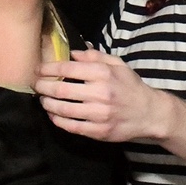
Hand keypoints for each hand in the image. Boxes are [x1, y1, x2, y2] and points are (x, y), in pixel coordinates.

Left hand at [34, 50, 171, 142]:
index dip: (47, 69)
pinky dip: (58, 120)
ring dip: (47, 104)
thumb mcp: (117, 65)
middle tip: (35, 85)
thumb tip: (72, 52)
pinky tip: (53, 115)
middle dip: (42, 87)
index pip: (67, 69)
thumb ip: (94, 56)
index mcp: (103, 73)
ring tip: (42, 100)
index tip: (37, 69)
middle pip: (60, 90)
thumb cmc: (130, 86)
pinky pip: (71, 126)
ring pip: (62, 109)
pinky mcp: (99, 131)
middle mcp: (100, 93)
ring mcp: (99, 114)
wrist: (150, 113)